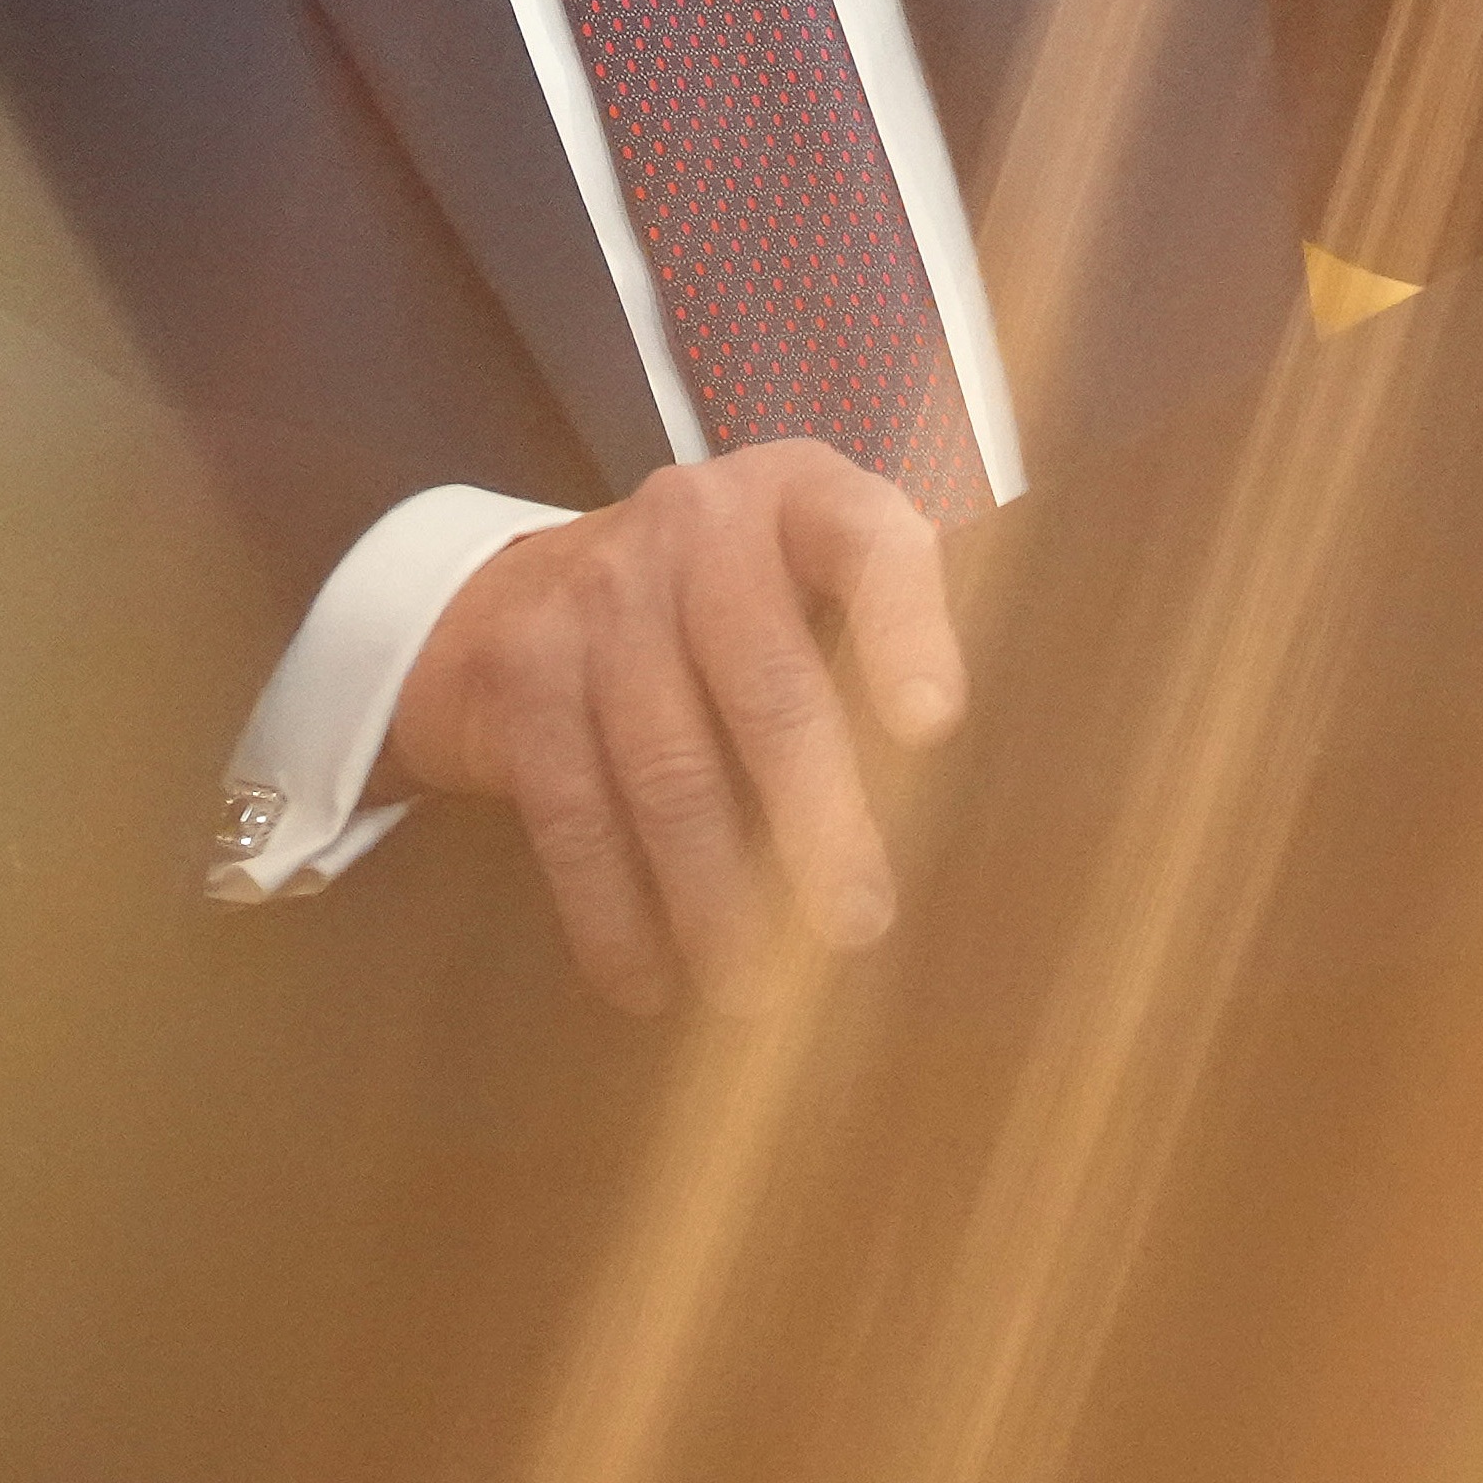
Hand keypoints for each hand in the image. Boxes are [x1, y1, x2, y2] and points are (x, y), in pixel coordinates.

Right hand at [385, 442, 965, 1015]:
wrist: (509, 592)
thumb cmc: (718, 607)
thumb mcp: (801, 575)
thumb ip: (881, 638)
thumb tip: (973, 806)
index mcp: (797, 495)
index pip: (869, 543)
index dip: (904, 628)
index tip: (933, 726)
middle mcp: (694, 525)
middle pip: (766, 682)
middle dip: (816, 818)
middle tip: (856, 925)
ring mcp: (596, 597)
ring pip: (668, 767)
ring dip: (714, 893)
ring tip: (756, 986)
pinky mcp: (519, 676)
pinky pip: (573, 811)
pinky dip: (610, 910)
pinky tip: (647, 979)